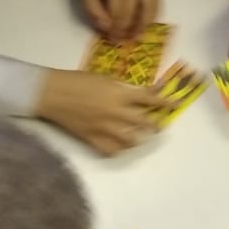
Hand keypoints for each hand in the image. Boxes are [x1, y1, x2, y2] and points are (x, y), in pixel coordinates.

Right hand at [35, 69, 168, 154]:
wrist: (52, 94)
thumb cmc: (77, 80)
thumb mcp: (105, 77)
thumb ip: (124, 86)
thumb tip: (143, 90)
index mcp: (119, 94)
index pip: (150, 99)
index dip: (165, 102)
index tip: (175, 104)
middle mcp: (116, 113)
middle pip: (145, 123)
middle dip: (155, 124)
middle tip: (157, 124)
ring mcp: (105, 128)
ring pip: (131, 141)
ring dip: (138, 138)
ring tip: (137, 135)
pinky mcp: (92, 139)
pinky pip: (111, 151)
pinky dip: (118, 150)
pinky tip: (119, 146)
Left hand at [62, 0, 159, 40]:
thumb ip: (94, 11)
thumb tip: (107, 29)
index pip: (120, 13)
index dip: (116, 30)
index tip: (112, 40)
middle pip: (136, 12)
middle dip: (129, 30)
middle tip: (123, 42)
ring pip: (150, 8)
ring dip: (144, 25)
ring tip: (136, 36)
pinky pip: (154, 1)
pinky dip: (151, 15)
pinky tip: (144, 24)